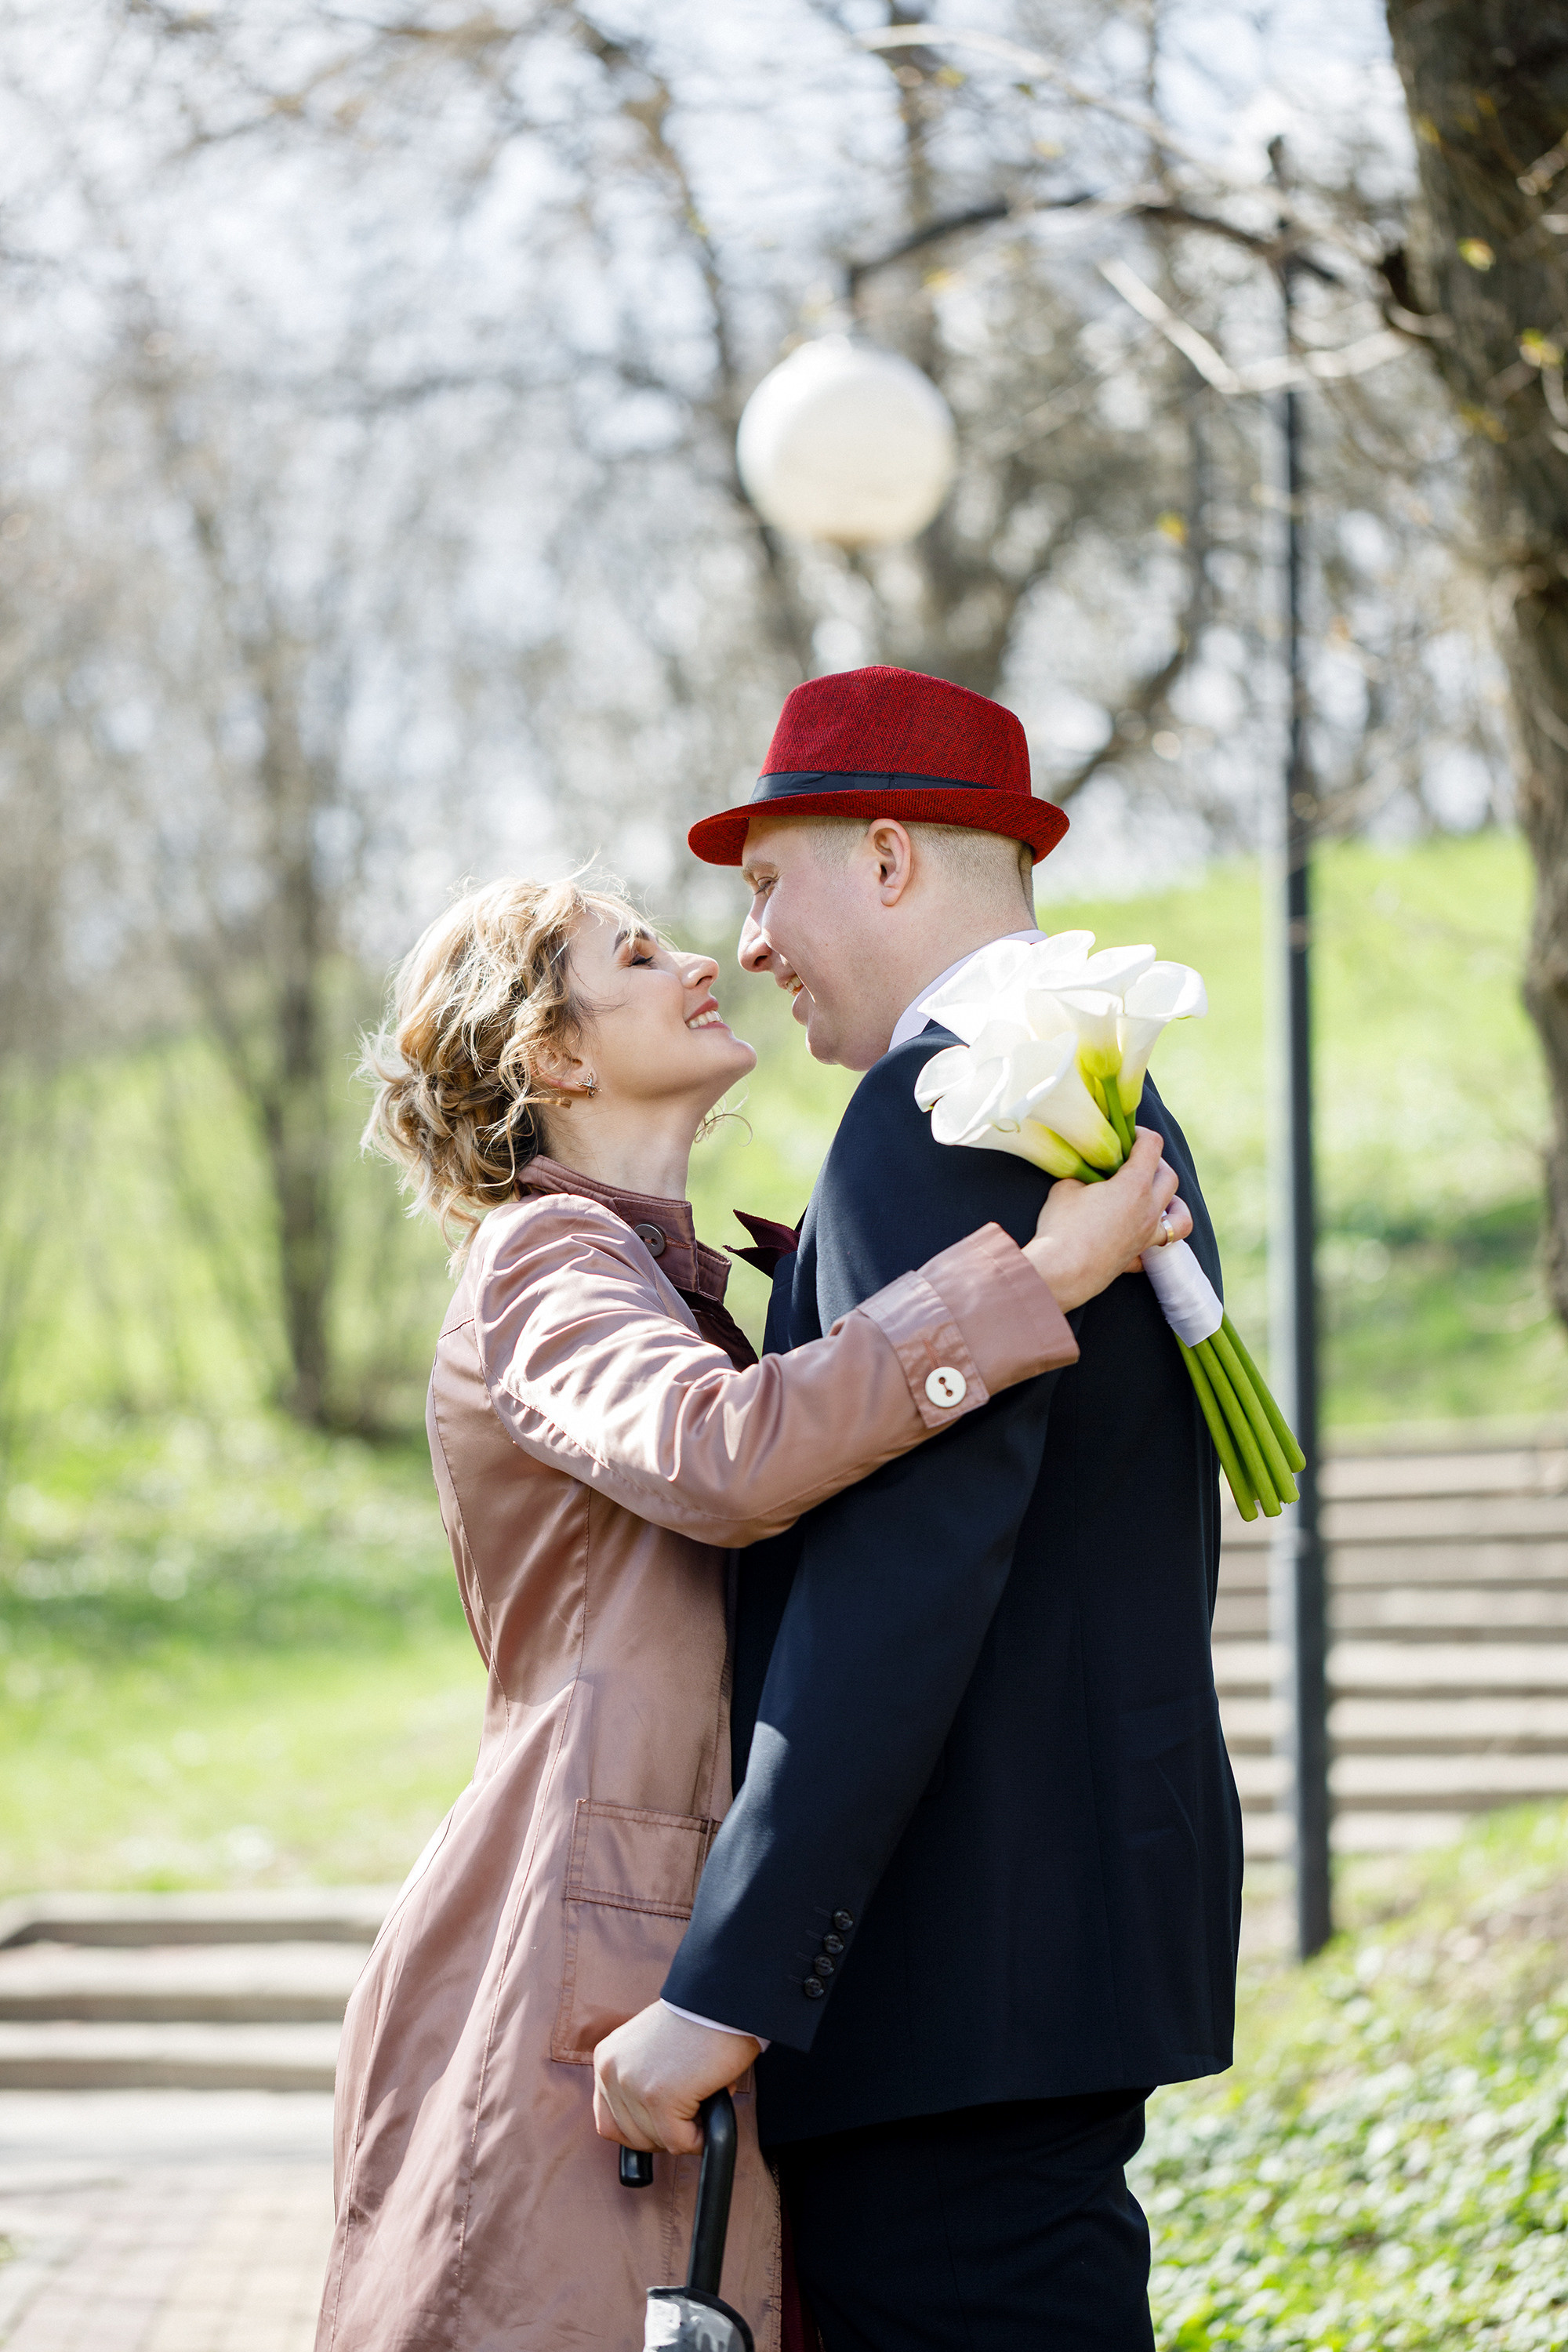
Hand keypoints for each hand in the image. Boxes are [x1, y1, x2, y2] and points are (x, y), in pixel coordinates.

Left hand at [593, 2002, 760, 2155]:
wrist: (719, 1999)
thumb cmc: (695, 2023)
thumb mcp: (648, 2049)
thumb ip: (638, 2081)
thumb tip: (653, 2129)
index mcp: (606, 2059)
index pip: (608, 2122)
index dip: (642, 2130)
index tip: (665, 2122)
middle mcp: (610, 2072)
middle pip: (632, 2137)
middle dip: (665, 2132)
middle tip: (691, 2108)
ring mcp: (633, 2085)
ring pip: (658, 2142)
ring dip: (685, 2131)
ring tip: (703, 2096)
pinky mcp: (660, 2098)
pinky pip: (681, 2142)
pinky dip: (700, 2137)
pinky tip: (712, 2108)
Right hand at [1023, 1126, 1191, 1312]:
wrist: (1060, 1271)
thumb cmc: (1061, 1226)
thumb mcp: (1066, 1187)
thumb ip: (1083, 1175)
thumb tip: (1086, 1175)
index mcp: (1135, 1185)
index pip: (1152, 1146)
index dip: (1141, 1134)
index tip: (1128, 1134)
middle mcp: (1149, 1210)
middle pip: (1170, 1178)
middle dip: (1156, 1163)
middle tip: (1135, 1161)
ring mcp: (1146, 1236)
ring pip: (1181, 1218)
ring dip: (1175, 1203)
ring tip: (1160, 1198)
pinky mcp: (1136, 1258)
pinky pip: (1156, 1247)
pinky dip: (1153, 1238)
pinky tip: (1139, 1234)